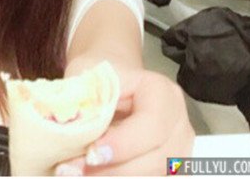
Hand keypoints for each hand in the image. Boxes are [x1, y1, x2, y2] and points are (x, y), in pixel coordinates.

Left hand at [54, 64, 194, 175]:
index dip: (123, 144)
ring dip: (114, 178)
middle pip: (156, 159)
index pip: (151, 124)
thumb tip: (71, 126)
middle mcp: (178, 123)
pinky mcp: (169, 168)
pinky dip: (118, 178)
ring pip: (153, 175)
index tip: (92, 153)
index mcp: (162, 93)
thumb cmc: (99, 80)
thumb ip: (84, 103)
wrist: (110, 85)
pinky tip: (94, 176)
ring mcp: (179, 150)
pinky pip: (149, 178)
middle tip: (74, 170)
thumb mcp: (89, 80)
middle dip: (114, 170)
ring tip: (77, 173)